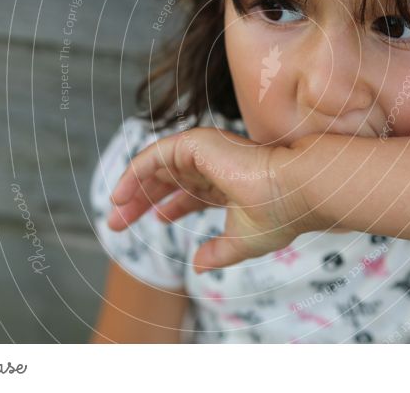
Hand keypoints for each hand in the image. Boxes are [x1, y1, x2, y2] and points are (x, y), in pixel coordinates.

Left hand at [107, 126, 320, 272]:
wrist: (295, 190)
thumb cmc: (280, 214)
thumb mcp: (243, 242)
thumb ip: (218, 253)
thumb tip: (197, 266)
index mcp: (230, 183)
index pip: (193, 192)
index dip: (172, 207)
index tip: (156, 223)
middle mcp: (217, 164)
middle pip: (170, 180)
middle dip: (144, 201)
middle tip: (118, 223)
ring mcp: (206, 151)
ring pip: (158, 167)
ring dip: (133, 190)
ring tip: (114, 212)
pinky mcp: (196, 143)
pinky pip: (154, 156)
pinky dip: (134, 173)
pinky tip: (120, 195)